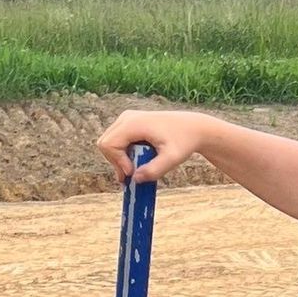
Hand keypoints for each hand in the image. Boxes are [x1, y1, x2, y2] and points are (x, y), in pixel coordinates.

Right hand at [96, 109, 214, 183]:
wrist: (193, 128)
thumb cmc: (184, 142)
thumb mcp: (172, 159)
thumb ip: (154, 170)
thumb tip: (134, 179)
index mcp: (133, 123)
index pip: (109, 145)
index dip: (117, 162)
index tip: (133, 172)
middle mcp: (126, 117)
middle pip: (104, 143)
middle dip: (115, 162)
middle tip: (132, 174)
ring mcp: (127, 118)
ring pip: (108, 143)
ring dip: (118, 160)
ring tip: (136, 169)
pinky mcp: (129, 123)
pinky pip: (116, 140)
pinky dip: (122, 154)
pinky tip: (136, 162)